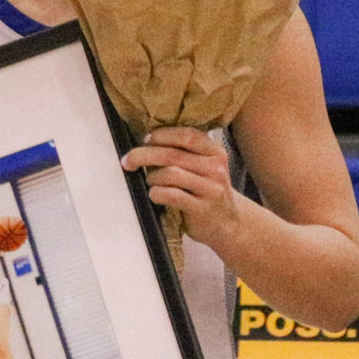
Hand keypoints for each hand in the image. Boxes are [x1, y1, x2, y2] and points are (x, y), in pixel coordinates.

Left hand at [122, 127, 242, 249]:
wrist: (230, 223)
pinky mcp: (202, 209)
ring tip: (150, 182)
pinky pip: (172, 195)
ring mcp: (210, 189)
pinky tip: (155, 195)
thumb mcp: (206, 167)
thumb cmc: (209, 191)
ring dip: (152, 177)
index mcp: (215, 152)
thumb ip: (186, 153)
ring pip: (171, 173)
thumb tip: (148, 140)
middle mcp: (215, 168)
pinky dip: (157, 193)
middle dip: (144, 155)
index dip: (162, 135)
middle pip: (172, 154)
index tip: (145, 139)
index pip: (186, 135)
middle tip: (128, 160)